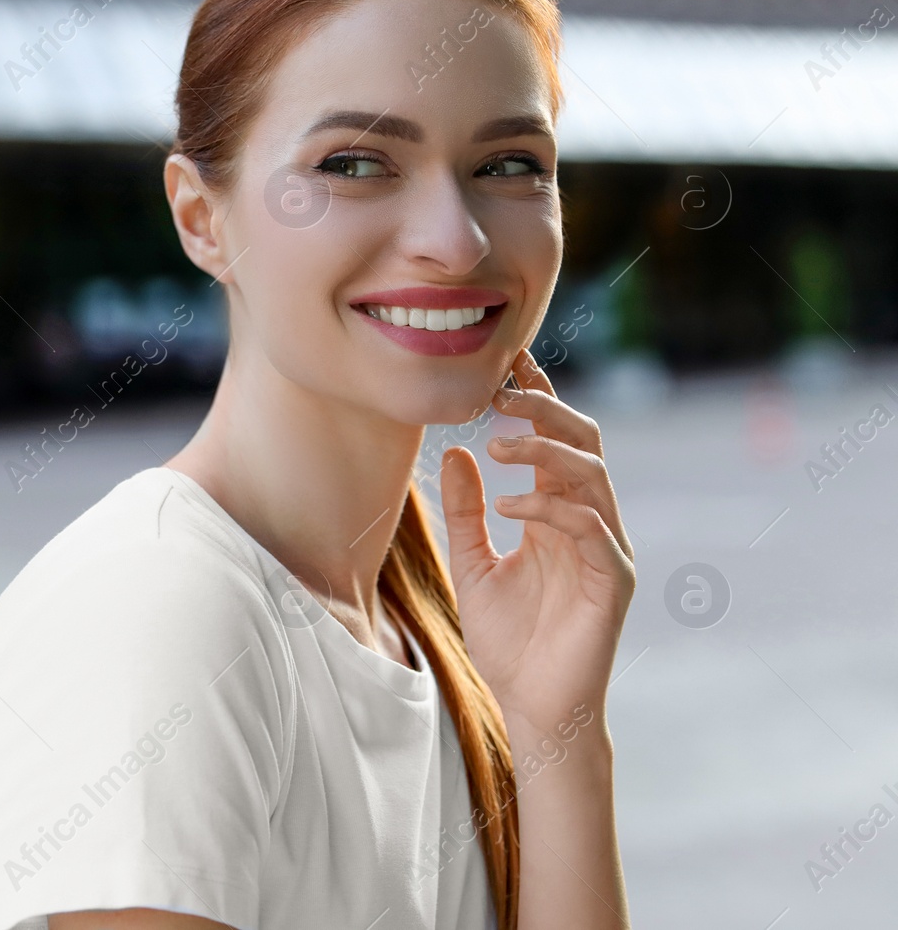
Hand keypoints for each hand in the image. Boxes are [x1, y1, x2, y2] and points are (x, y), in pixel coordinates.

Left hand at [438, 348, 635, 736]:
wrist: (533, 708)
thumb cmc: (509, 642)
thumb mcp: (474, 564)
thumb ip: (467, 511)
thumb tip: (457, 452)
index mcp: (558, 513)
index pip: (556, 441)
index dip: (537, 398)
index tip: (504, 363)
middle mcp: (589, 522)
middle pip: (585, 442)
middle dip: (546, 410)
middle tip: (501, 392)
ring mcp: (607, 549)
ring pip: (593, 475)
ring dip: (545, 452)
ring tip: (497, 446)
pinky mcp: (614, 581)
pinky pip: (590, 528)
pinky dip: (550, 508)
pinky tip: (508, 508)